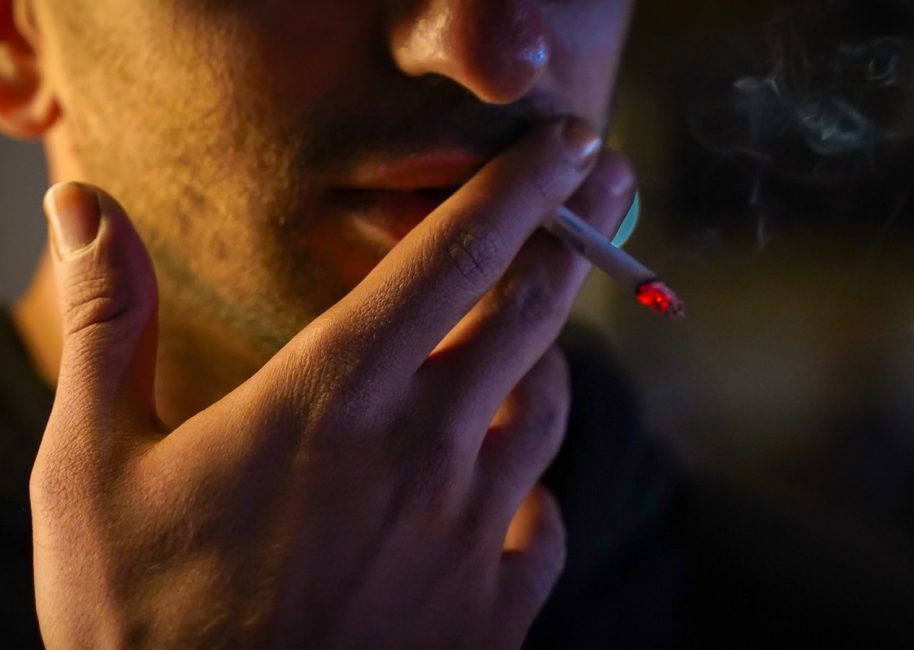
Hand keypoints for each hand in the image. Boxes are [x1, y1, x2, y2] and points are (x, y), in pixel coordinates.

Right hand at [30, 118, 634, 647]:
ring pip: (549, 410)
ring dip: (544, 359)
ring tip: (526, 344)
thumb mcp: (93, 469)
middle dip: (570, 242)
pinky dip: (536, 489)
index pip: (450, 257)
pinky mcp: (496, 612)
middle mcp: (423, 452)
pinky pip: (548, 522)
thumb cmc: (143, 624)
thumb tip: (86, 208)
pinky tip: (508, 494)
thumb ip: (108, 327)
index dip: (517, 187)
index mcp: (331, 400)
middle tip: (597, 198)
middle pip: (529, 314)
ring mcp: (472, 535)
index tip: (562, 142)